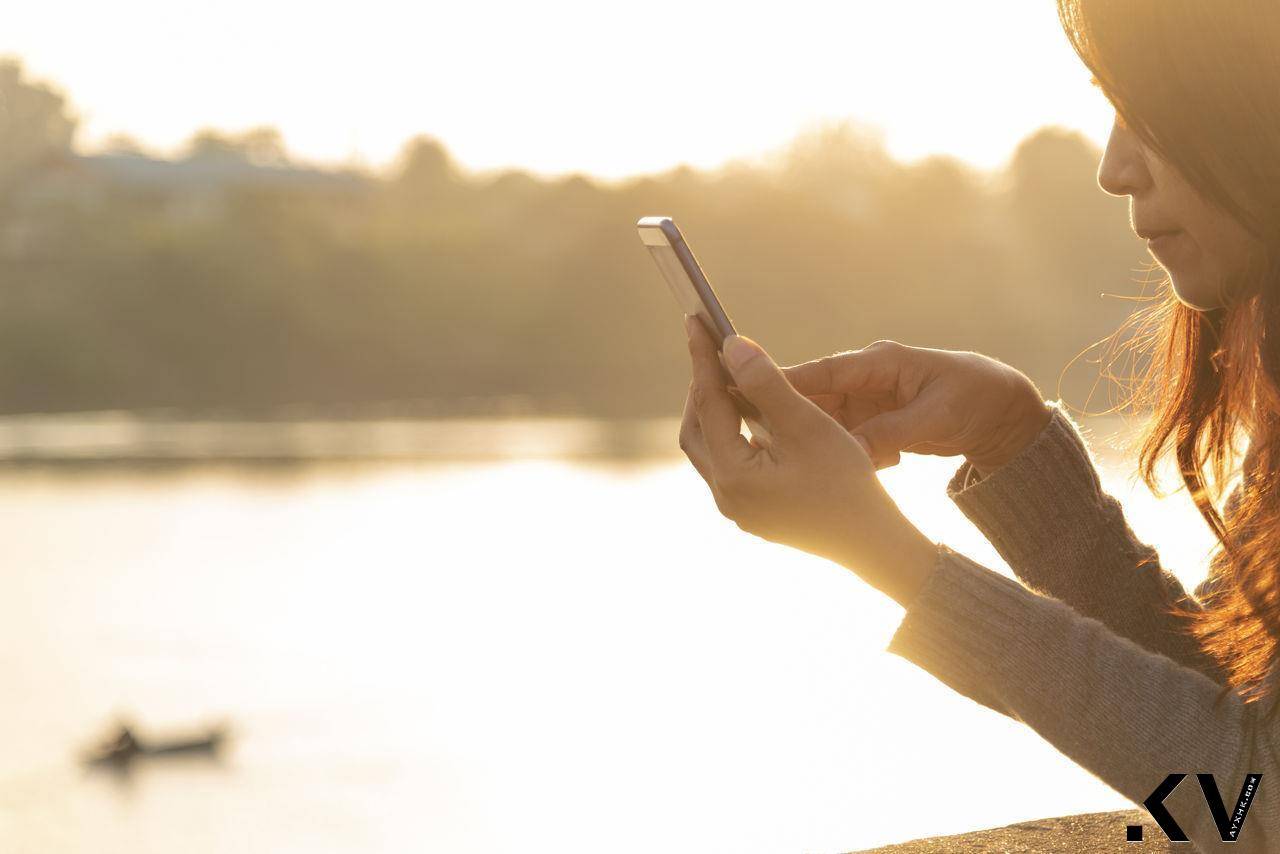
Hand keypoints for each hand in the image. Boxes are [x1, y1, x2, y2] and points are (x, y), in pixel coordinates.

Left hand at [679, 316, 938, 605]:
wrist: (874, 544)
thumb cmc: (847, 484)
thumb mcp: (807, 425)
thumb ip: (766, 384)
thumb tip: (731, 346)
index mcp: (732, 476)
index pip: (708, 404)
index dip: (703, 360)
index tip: (695, 322)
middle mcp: (726, 497)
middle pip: (697, 431)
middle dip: (702, 389)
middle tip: (711, 352)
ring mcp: (738, 509)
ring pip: (710, 450)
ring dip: (716, 413)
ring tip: (731, 379)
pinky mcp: (754, 514)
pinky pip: (730, 466)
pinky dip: (733, 435)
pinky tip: (753, 419)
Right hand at [782, 340, 1052, 475]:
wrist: (1003, 412)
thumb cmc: (976, 399)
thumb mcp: (936, 417)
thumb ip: (891, 432)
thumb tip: (850, 452)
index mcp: (882, 362)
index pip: (824, 372)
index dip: (786, 383)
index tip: (748, 392)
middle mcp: (868, 378)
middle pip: (814, 398)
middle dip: (789, 417)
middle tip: (757, 438)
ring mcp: (868, 400)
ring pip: (824, 421)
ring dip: (814, 441)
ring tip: (790, 459)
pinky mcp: (872, 421)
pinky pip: (842, 437)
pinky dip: (840, 453)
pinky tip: (841, 467)